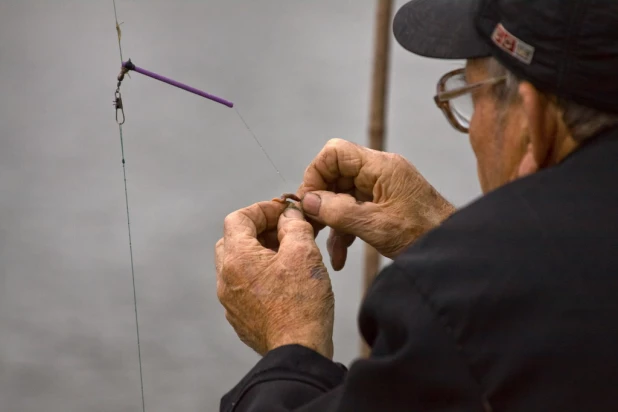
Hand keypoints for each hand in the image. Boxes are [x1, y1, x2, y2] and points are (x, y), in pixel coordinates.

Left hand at [215, 200, 334, 358]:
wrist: (297, 351)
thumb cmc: (302, 303)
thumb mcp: (304, 253)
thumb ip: (294, 225)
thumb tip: (288, 215)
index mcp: (237, 258)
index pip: (238, 218)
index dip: (262, 209)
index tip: (283, 211)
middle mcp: (226, 278)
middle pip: (233, 240)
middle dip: (258, 230)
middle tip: (284, 231)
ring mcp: (230, 301)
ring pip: (238, 264)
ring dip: (258, 253)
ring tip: (287, 255)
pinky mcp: (240, 318)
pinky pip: (243, 286)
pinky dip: (258, 275)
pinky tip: (283, 280)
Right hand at [297, 139, 455, 269]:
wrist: (453, 249)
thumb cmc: (425, 234)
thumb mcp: (375, 226)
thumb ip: (339, 211)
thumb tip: (309, 202)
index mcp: (381, 167)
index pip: (335, 152)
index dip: (316, 174)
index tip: (309, 202)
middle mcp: (381, 172)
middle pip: (336, 174)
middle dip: (322, 203)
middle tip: (313, 226)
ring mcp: (383, 187)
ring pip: (343, 195)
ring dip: (333, 222)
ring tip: (330, 250)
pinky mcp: (385, 204)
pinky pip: (355, 209)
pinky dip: (346, 229)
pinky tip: (342, 254)